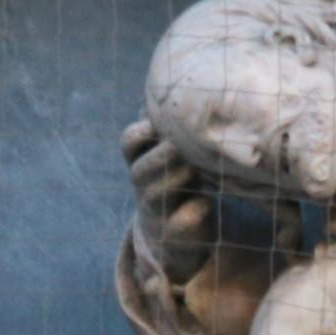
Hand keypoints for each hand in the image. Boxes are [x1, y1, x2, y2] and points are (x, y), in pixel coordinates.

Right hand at [119, 118, 215, 272]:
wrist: (177, 242)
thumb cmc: (182, 187)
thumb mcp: (176, 159)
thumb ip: (179, 134)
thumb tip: (199, 91)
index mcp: (143, 164)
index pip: (130, 143)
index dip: (142, 131)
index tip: (163, 124)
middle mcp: (145, 188)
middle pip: (139, 170)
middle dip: (162, 155)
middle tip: (185, 147)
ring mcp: (158, 213)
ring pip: (155, 194)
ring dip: (176, 178)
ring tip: (196, 171)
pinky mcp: (176, 235)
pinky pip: (182, 220)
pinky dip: (195, 208)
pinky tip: (205, 202)